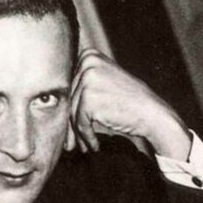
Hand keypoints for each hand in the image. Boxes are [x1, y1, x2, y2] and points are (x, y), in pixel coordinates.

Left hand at [65, 49, 191, 159]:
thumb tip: (49, 98)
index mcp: (88, 55)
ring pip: (72, 112)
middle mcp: (87, 63)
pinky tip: (94, 145)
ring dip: (77, 133)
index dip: (67, 108)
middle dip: (70, 124)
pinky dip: (86, 136)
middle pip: (69, 99)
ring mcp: (88, 79)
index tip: (68, 126)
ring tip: (80, 146)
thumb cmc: (128, 101)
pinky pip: (80, 122)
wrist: (152, 114)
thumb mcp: (104, 81)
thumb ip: (82, 82)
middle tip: (70, 143)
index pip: (69, 86)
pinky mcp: (89, 98)